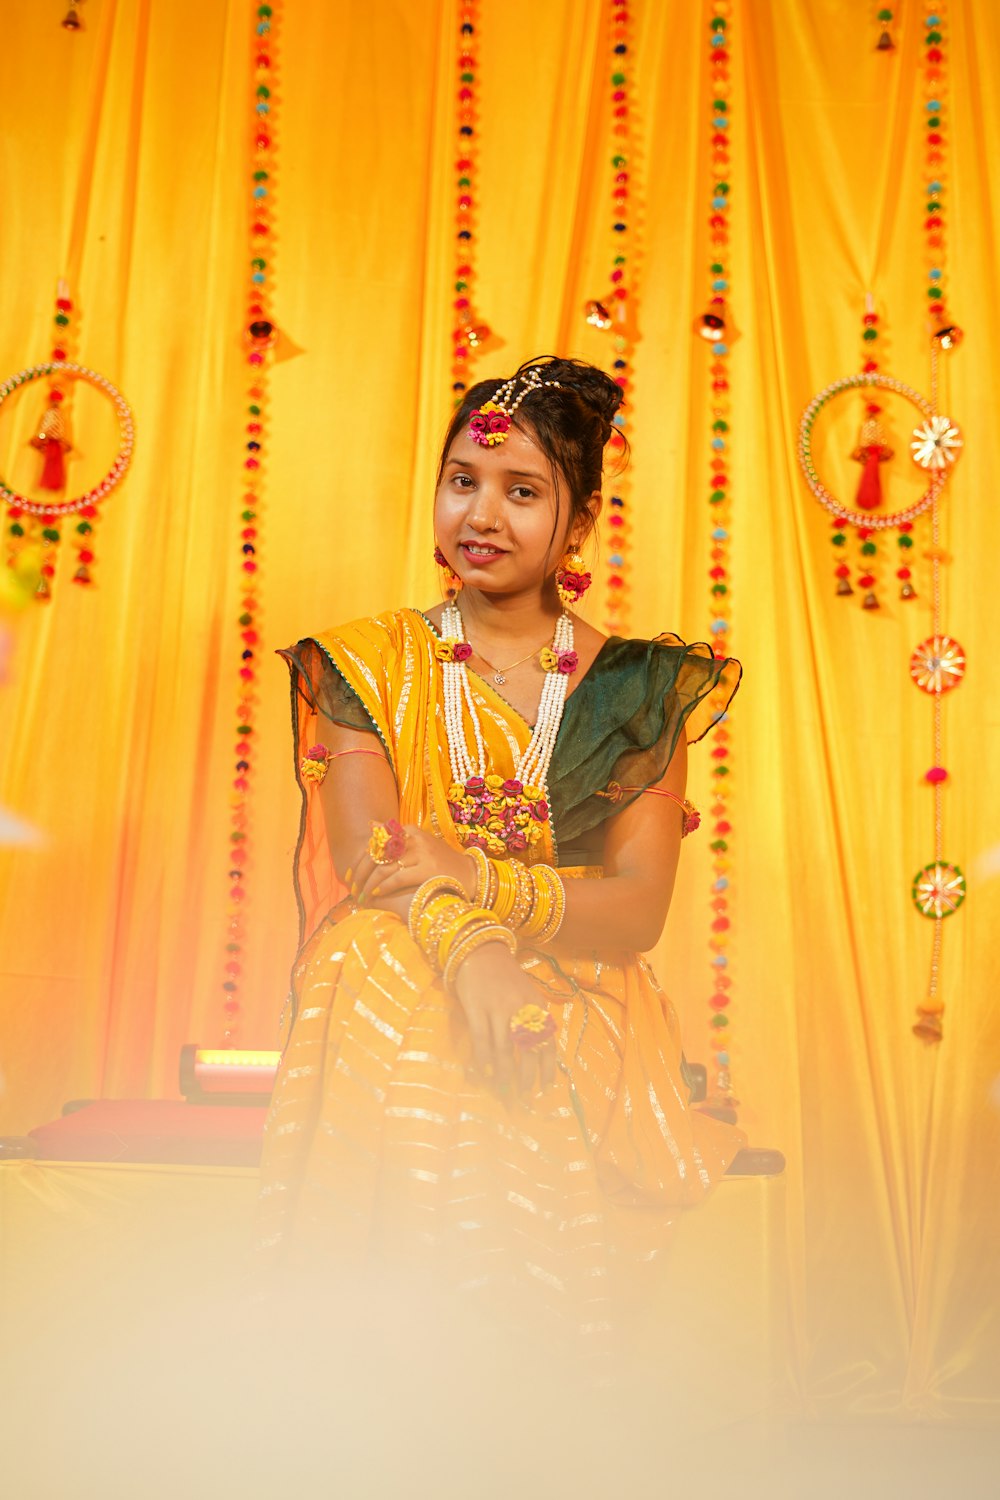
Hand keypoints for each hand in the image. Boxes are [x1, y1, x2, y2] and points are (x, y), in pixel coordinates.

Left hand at [351, 824, 474, 907]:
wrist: (471, 875)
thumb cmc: (441, 863)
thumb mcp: (419, 844)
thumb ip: (396, 837)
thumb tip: (371, 824)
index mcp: (410, 830)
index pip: (375, 842)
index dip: (359, 860)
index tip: (350, 876)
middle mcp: (415, 838)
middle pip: (376, 855)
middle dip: (360, 874)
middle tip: (353, 889)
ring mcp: (422, 853)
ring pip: (384, 868)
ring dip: (369, 884)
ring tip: (362, 896)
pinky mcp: (428, 869)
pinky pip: (397, 878)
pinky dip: (383, 887)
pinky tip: (376, 895)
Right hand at [453, 943, 556, 1099]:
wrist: (480, 951)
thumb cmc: (505, 978)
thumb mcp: (527, 995)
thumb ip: (534, 1021)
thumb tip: (538, 1056)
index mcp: (538, 1005)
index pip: (547, 1042)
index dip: (547, 1068)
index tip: (545, 1089)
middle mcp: (522, 1007)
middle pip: (528, 1050)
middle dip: (527, 1078)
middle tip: (524, 1098)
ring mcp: (499, 1007)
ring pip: (505, 1049)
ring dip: (506, 1075)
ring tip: (506, 1093)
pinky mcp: (477, 1007)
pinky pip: (482, 1039)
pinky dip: (485, 1059)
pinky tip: (487, 1074)